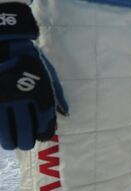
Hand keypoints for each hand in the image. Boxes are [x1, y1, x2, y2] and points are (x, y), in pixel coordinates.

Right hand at [0, 3, 67, 150]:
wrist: (5, 47)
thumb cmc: (30, 61)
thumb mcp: (48, 74)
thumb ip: (56, 95)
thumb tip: (64, 114)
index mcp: (39, 93)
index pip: (44, 122)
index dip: (44, 132)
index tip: (43, 136)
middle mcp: (20, 101)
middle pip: (24, 132)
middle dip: (26, 141)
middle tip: (26, 143)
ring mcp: (3, 102)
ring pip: (6, 134)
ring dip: (10, 141)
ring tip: (13, 142)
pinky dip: (0, 132)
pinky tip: (2, 134)